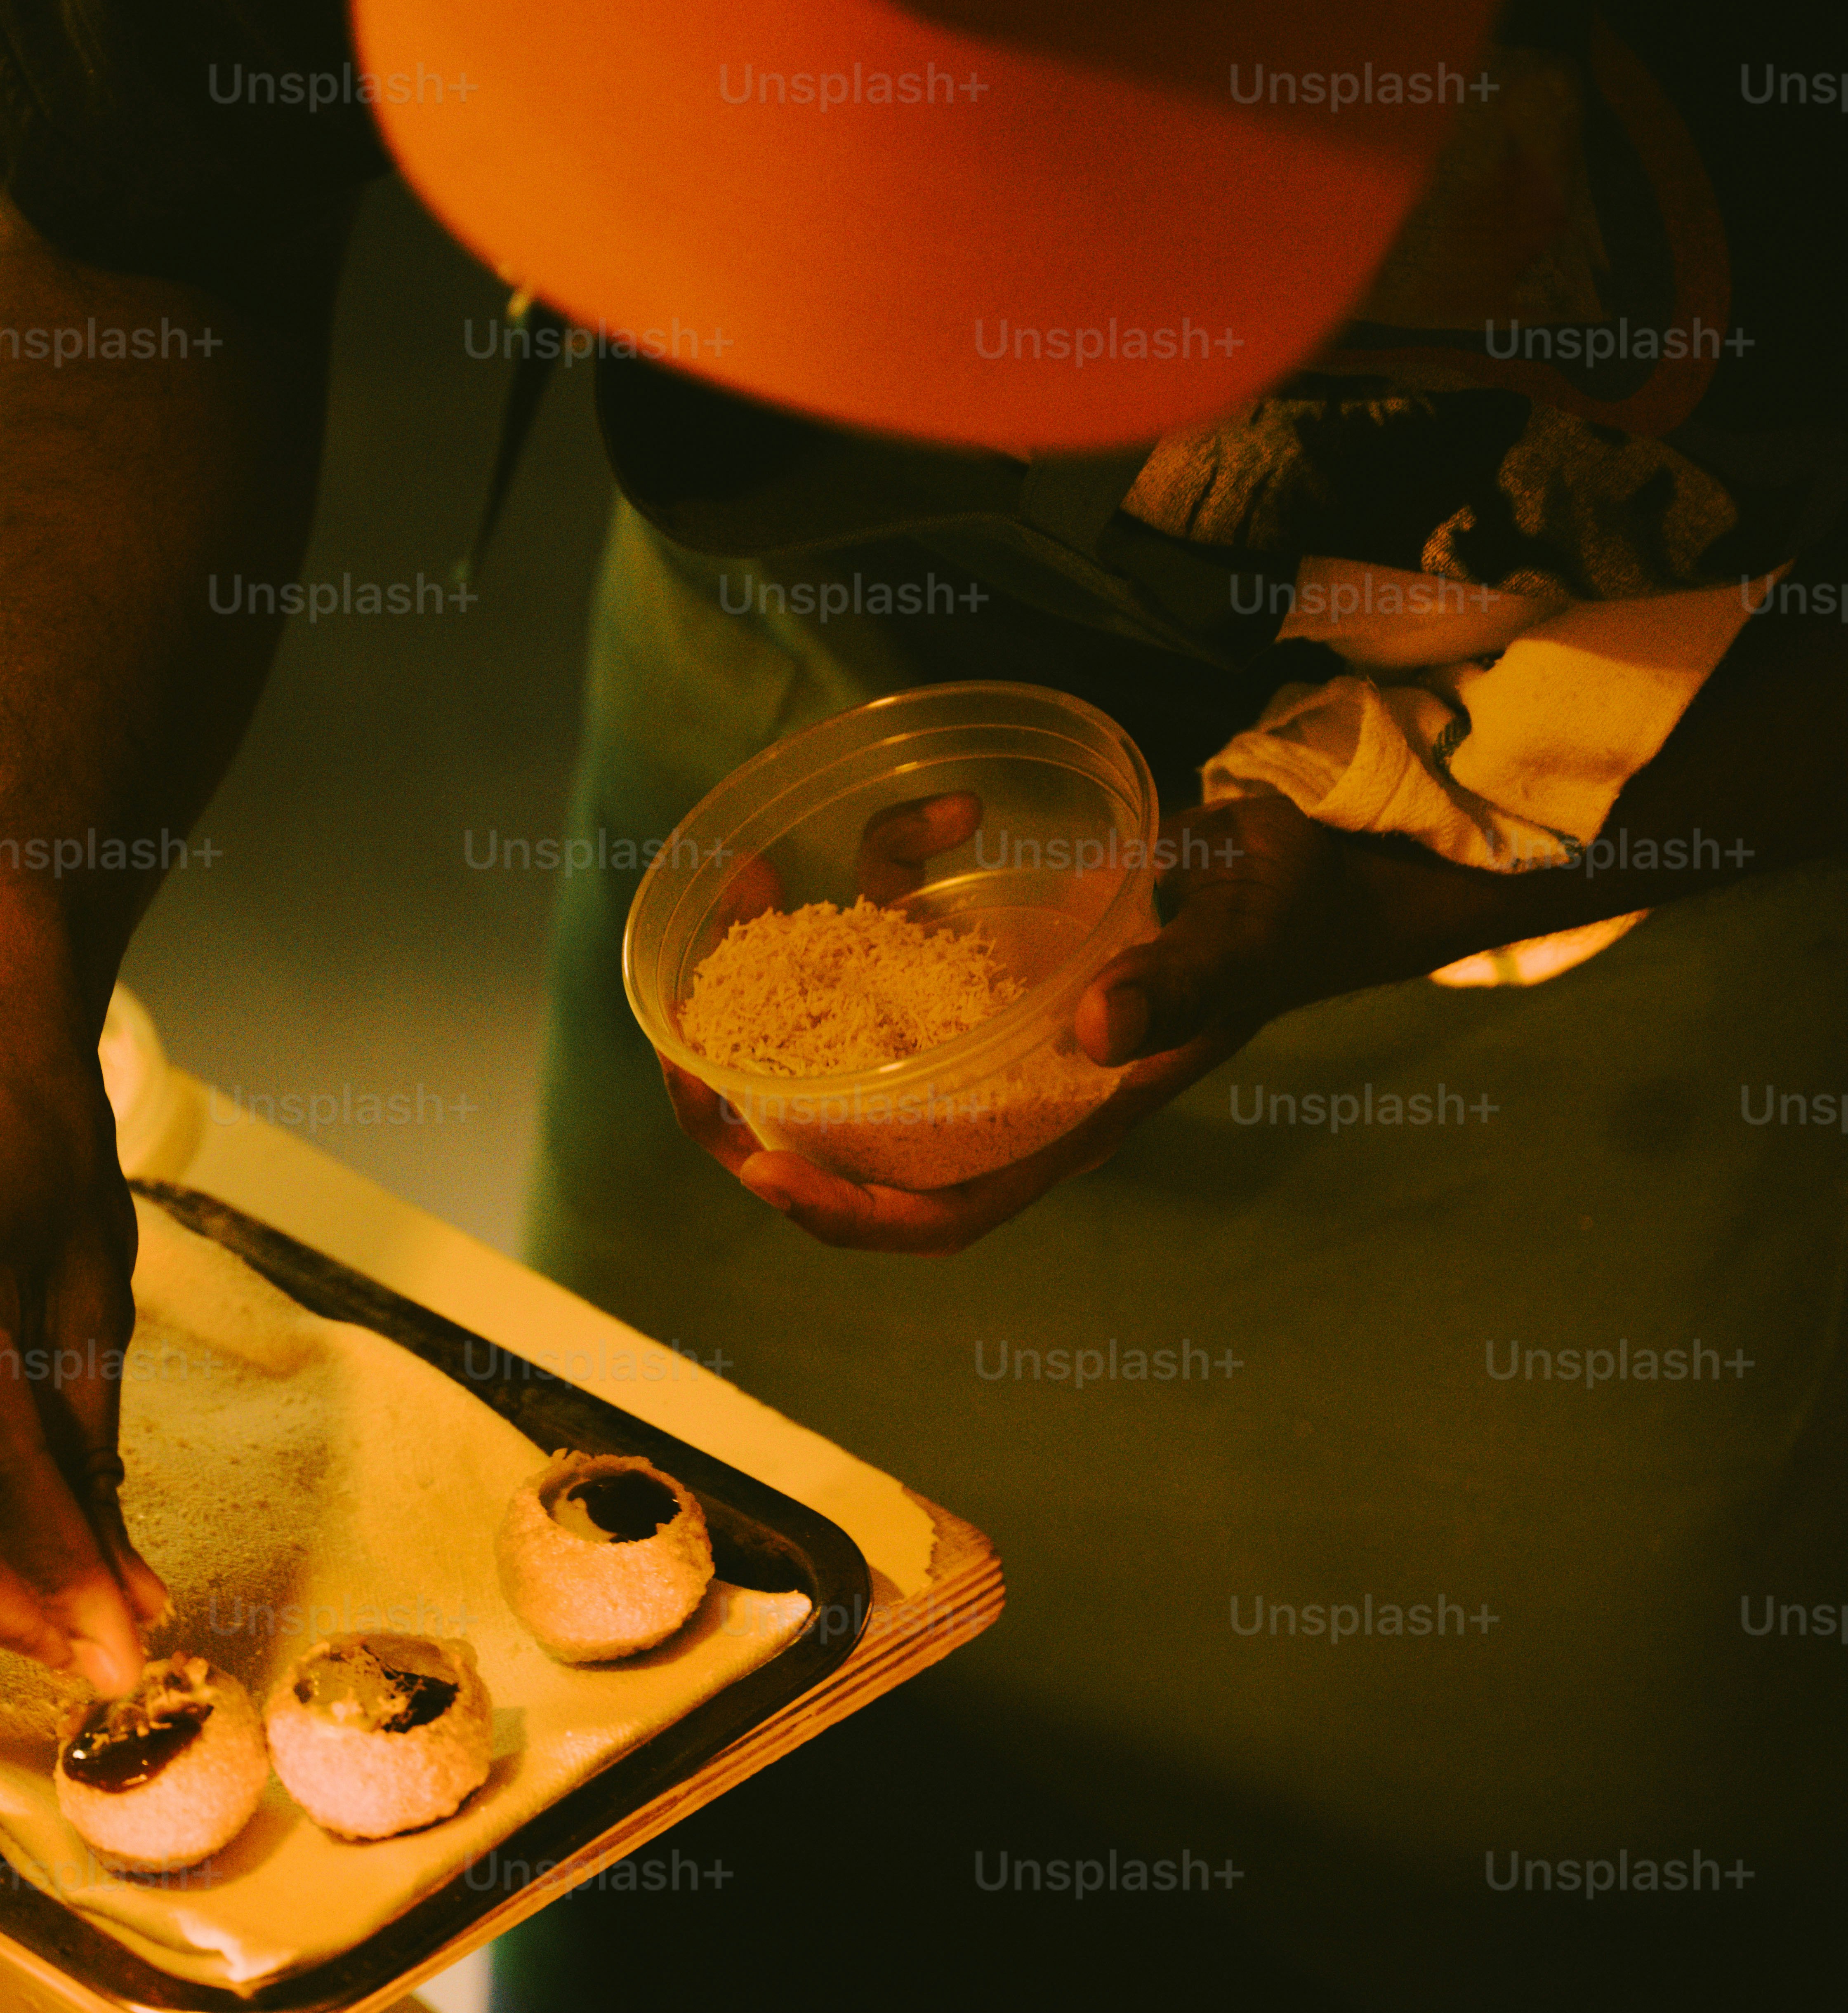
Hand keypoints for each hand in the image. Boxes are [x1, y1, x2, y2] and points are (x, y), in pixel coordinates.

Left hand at [664, 788, 1507, 1253]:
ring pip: (858, 1029)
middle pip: (860, 1143)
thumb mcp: (1252, 933)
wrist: (1333, 856)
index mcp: (1072, 1119)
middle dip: (756, 1107)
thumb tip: (1102, 1033)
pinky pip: (912, 924)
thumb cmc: (1302, 905)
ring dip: (790, 966)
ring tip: (747, 880)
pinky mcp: (999, 946)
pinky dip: (897, 862)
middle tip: (680, 1047)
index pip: (941, 1213)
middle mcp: (1020, 1085)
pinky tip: (939, 798)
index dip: (845, 1214)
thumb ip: (1187, 982)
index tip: (760, 1168)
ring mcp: (1002, 1018)